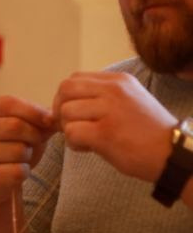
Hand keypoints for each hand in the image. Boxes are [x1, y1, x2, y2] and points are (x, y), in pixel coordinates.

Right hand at [0, 96, 57, 204]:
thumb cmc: (13, 145)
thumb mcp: (26, 124)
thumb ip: (41, 117)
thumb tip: (55, 119)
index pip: (9, 104)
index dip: (34, 112)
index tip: (50, 122)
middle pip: (15, 126)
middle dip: (34, 136)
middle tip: (35, 143)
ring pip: (19, 150)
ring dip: (28, 156)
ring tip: (20, 158)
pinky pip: (18, 171)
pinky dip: (24, 172)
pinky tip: (15, 172)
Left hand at [52, 71, 176, 182]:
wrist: (171, 153)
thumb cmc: (147, 132)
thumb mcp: (128, 101)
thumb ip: (101, 96)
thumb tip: (66, 102)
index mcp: (119, 81)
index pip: (75, 79)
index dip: (66, 98)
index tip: (75, 115)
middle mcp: (114, 90)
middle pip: (65, 89)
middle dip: (60, 110)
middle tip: (70, 126)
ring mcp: (110, 110)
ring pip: (66, 112)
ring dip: (68, 129)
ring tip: (86, 139)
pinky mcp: (106, 133)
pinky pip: (71, 132)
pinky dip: (74, 143)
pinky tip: (89, 148)